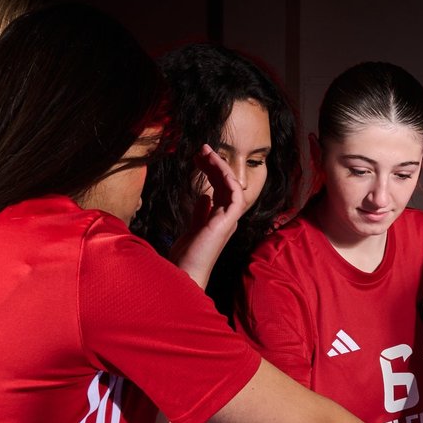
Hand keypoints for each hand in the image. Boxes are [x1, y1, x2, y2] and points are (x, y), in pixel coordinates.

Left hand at [173, 145, 251, 273]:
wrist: (186, 274)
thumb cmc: (187, 256)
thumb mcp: (192, 229)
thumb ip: (199, 213)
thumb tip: (203, 196)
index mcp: (219, 217)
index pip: (219, 187)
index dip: (211, 170)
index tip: (198, 157)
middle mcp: (226, 217)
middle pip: (224, 183)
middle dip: (214, 164)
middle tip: (202, 148)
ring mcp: (228, 220)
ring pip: (231, 186)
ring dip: (221, 168)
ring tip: (207, 152)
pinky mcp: (227, 223)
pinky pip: (236, 198)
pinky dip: (230, 182)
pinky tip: (219, 169)